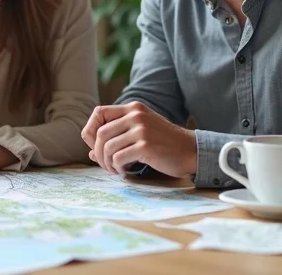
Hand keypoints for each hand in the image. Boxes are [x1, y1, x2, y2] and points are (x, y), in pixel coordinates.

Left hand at [81, 102, 197, 177]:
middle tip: (106, 165)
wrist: (190, 151)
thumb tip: (91, 152)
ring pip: (107, 147)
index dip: (91, 130)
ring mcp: (141, 129)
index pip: (99, 112)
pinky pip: (118, 157)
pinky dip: (117, 168)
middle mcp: (135, 115)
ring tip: (116, 170)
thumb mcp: (141, 132)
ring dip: (107, 163)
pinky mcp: (145, 145)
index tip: (95, 146)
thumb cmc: (164, 144)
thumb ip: (118, 137)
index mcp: (133, 108)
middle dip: (98, 153)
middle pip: (100, 133)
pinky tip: (125, 172)